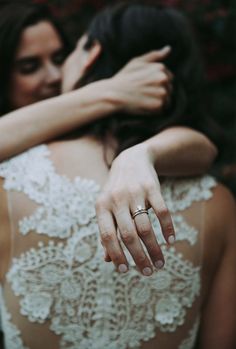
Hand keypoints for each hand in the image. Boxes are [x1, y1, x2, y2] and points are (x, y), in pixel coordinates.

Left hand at [96, 143, 174, 275]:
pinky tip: (170, 241)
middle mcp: (116, 200)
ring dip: (154, 248)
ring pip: (146, 227)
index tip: (125, 271)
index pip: (107, 236)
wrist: (130, 160)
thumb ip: (106, 231)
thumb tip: (107, 259)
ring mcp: (135, 193)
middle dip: (139, 257)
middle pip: (129, 235)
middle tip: (148, 272)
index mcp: (101, 206)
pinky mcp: (152, 188)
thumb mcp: (106, 207)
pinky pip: (162, 212)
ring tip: (160, 262)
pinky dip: (167, 228)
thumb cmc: (116, 191)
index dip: (116, 255)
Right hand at [110, 46, 172, 114]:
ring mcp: (162, 93)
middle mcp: (164, 79)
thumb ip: (154, 55)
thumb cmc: (124, 78)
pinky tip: (143, 105)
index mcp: (160, 68)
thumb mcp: (137, 62)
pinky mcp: (159, 105)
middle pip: (169, 89)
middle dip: (159, 92)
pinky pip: (162, 109)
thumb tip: (168, 49)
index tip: (145, 86)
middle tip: (143, 93)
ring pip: (167, 100)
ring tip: (143, 100)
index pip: (168, 78)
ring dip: (157, 101)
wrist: (114, 94)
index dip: (157, 83)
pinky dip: (154, 110)